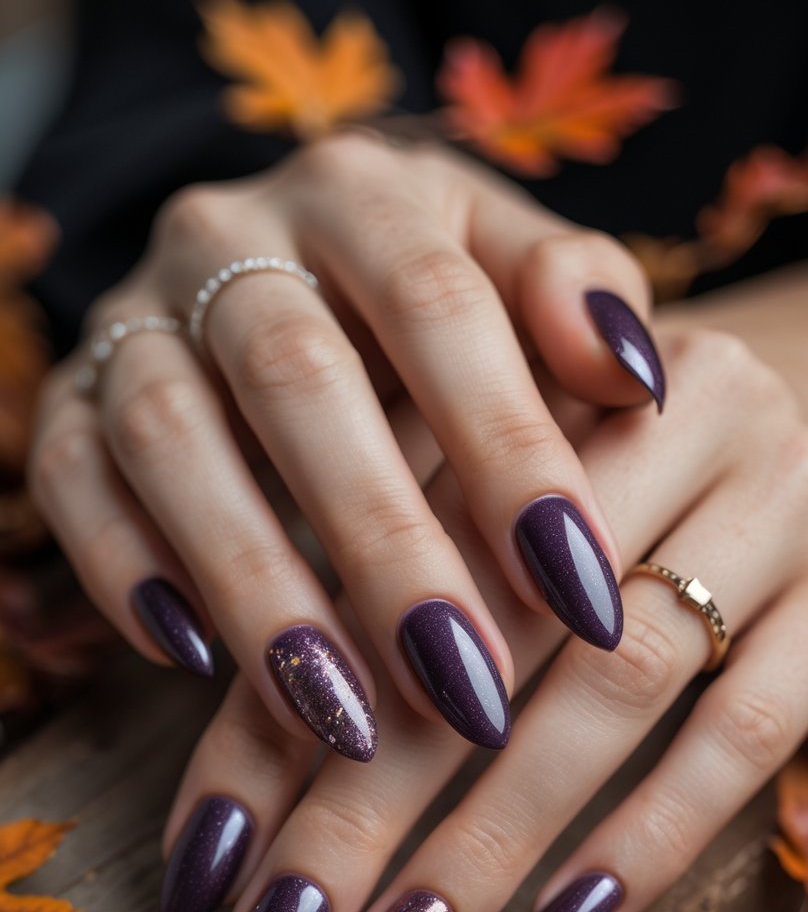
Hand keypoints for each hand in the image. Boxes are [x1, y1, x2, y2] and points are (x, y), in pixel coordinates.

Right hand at [27, 134, 661, 757]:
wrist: (272, 263)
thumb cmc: (419, 297)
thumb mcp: (502, 268)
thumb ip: (575, 300)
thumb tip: (634, 375)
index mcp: (363, 194)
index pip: (439, 306)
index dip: (509, 450)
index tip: (583, 596)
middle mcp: (233, 236)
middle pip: (298, 379)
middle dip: (384, 545)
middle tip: (464, 690)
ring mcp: (137, 314)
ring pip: (171, 438)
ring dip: (255, 583)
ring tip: (338, 718)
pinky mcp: (69, 394)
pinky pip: (71, 475)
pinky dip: (124, 569)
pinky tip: (194, 663)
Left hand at [157, 328, 807, 911]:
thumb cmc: (611, 446)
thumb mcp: (501, 452)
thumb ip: (394, 542)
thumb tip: (259, 743)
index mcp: (544, 363)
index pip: (380, 552)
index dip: (284, 705)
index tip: (210, 848)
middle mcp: (670, 414)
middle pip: (488, 626)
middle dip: (368, 799)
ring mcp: (778, 501)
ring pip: (613, 685)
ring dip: (491, 838)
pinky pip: (748, 727)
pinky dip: (649, 835)